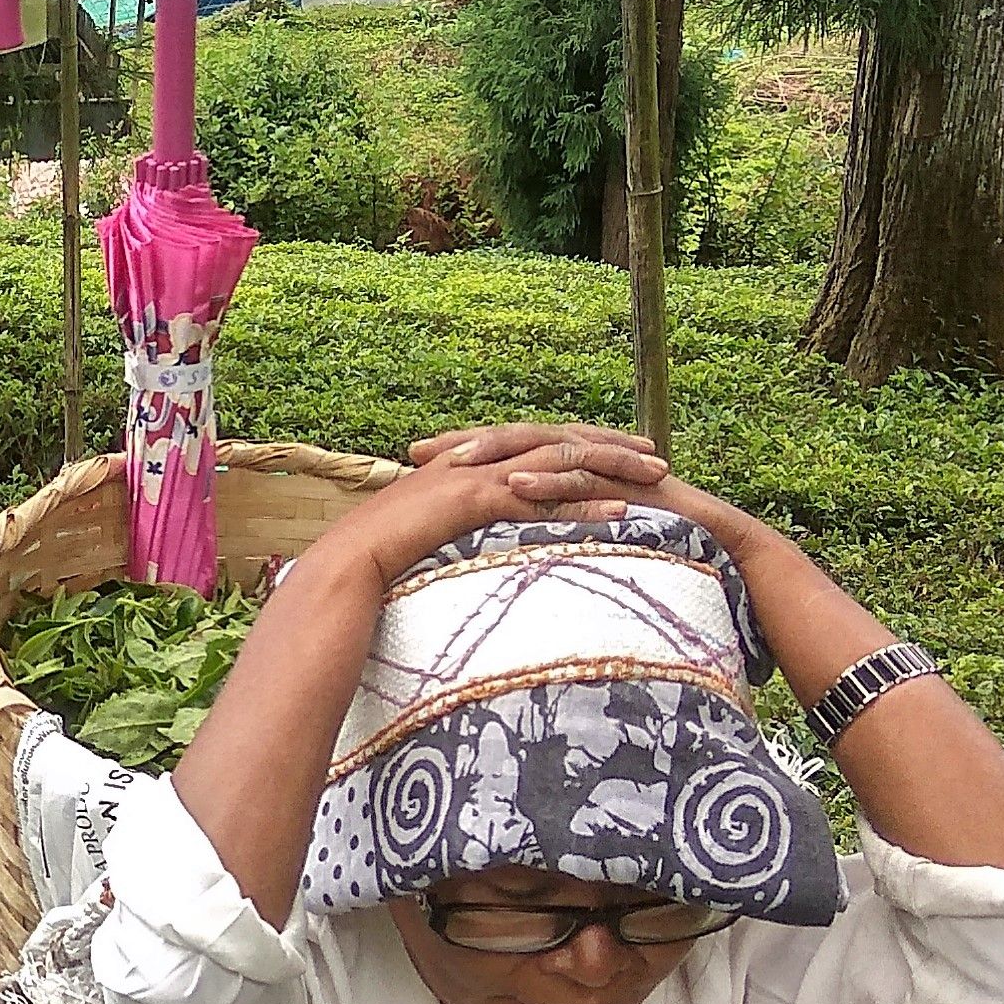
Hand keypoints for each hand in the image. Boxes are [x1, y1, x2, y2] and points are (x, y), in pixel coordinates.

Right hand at [315, 424, 669, 589]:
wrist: (347, 561)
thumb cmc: (381, 558)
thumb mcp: (432, 536)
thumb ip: (461, 531)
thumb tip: (484, 544)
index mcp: (470, 463)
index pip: (538, 444)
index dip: (582, 446)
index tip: (621, 453)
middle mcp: (479, 460)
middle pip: (559, 441)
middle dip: (611, 446)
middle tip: (656, 455)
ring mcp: (478, 476)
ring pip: (560, 462)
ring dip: (612, 467)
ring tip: (657, 476)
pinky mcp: (476, 501)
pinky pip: (542, 500)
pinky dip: (585, 505)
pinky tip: (622, 515)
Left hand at [403, 426, 790, 564]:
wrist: (722, 549)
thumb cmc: (650, 555)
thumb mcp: (583, 549)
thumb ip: (544, 547)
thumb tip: (491, 570)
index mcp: (565, 470)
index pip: (502, 456)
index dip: (457, 456)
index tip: (408, 464)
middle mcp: (582, 458)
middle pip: (514, 441)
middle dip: (465, 444)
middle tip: (416, 451)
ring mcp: (608, 463)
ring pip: (544, 450)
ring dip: (498, 453)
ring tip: (454, 461)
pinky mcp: (630, 478)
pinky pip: (584, 475)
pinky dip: (549, 479)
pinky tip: (516, 483)